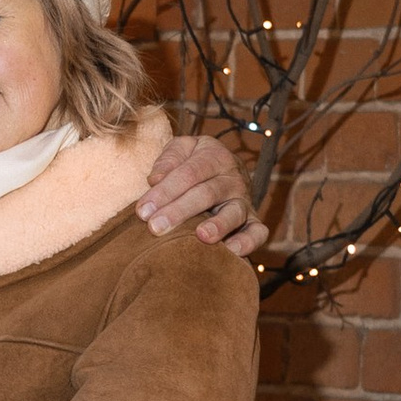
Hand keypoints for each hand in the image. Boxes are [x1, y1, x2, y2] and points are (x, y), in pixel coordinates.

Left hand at [139, 127, 268, 260]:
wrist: (225, 170)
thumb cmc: (195, 162)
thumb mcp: (183, 149)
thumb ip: (169, 159)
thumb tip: (155, 179)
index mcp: (215, 157)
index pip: (188, 173)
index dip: (165, 191)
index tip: (142, 211)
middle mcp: (233, 178)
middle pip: (206, 193)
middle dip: (179, 211)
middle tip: (155, 227)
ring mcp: (244, 201)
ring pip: (234, 213)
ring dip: (218, 226)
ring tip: (201, 235)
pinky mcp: (253, 221)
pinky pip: (257, 232)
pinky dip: (248, 242)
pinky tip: (231, 251)